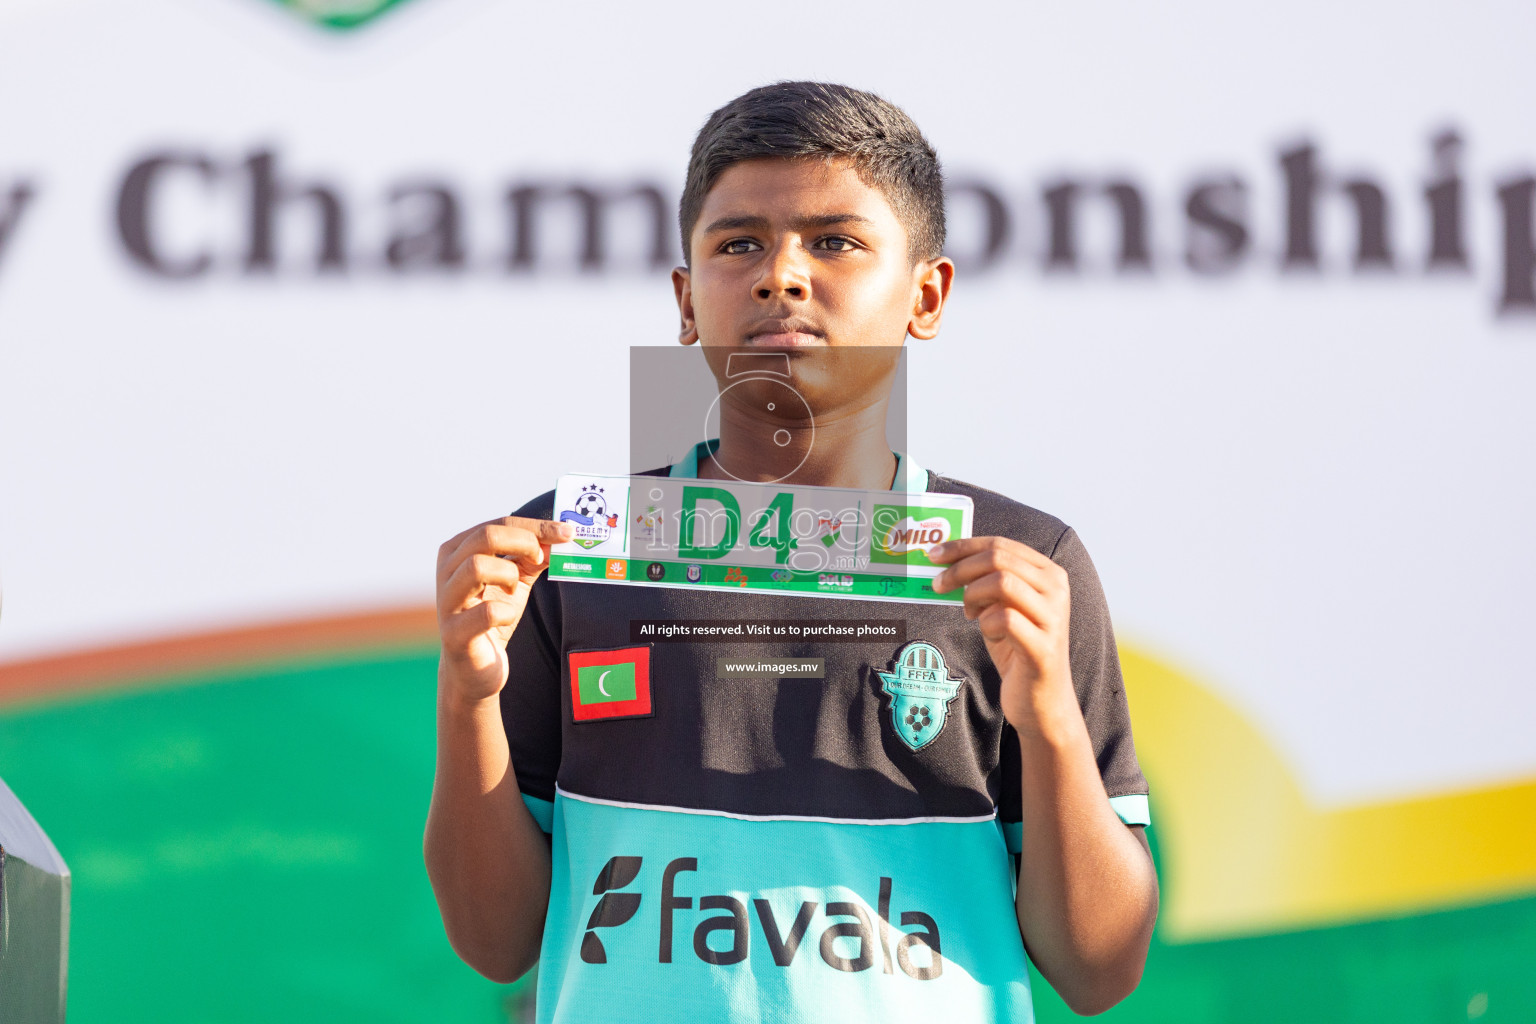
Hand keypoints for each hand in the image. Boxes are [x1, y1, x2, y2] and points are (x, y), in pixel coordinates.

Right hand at [436, 516, 573, 704]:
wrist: (475, 669)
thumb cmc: (493, 617)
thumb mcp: (515, 581)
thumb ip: (533, 557)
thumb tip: (562, 536)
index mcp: (457, 551)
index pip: (498, 524)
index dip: (536, 527)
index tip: (567, 532)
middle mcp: (446, 571)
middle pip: (485, 536)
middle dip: (524, 542)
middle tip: (541, 558)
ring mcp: (447, 602)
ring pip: (477, 566)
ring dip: (509, 575)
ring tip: (514, 590)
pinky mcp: (454, 634)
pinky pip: (486, 612)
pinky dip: (506, 612)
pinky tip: (507, 618)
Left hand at [928, 537, 1072, 730]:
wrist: (1041, 700)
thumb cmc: (1016, 648)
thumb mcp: (1001, 607)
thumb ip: (986, 581)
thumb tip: (946, 558)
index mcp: (1048, 573)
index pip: (1001, 544)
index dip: (963, 546)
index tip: (934, 554)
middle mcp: (1057, 589)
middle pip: (999, 558)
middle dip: (960, 568)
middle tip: (938, 584)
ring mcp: (1053, 617)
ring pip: (1002, 582)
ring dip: (973, 595)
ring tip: (970, 614)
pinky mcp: (1043, 647)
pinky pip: (1004, 619)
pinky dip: (986, 624)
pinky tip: (989, 634)